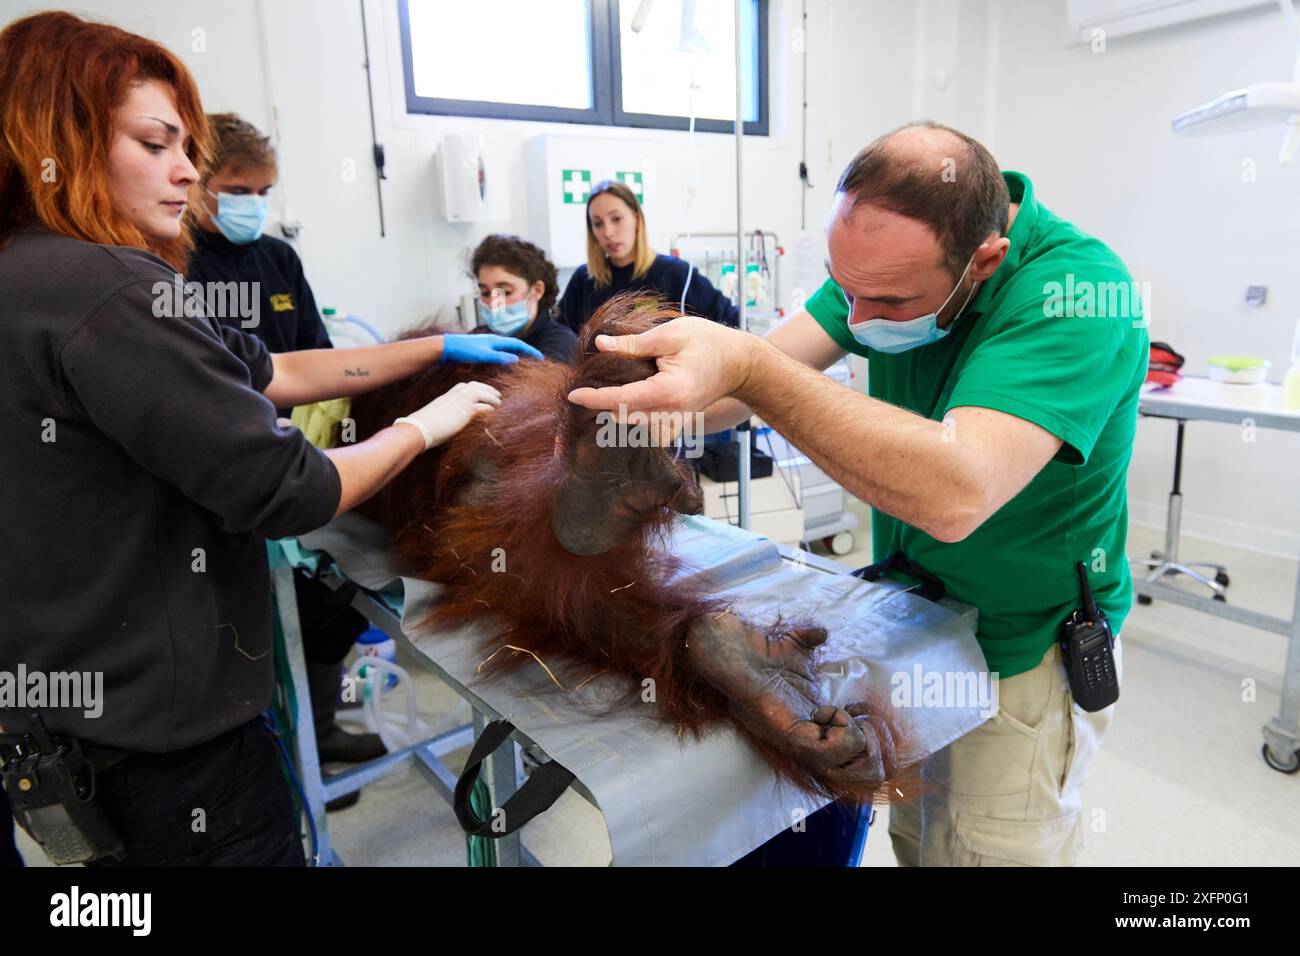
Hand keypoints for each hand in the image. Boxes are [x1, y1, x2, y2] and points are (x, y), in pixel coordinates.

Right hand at [394, 380, 501, 449]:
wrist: (417, 429)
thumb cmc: (422, 427)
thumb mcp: (435, 417)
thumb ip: (444, 416)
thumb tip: (448, 424)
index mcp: (446, 397)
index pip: (462, 386)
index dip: (473, 388)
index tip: (480, 391)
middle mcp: (454, 396)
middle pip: (474, 386)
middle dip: (487, 388)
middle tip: (496, 394)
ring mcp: (460, 402)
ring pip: (481, 393)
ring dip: (492, 397)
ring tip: (499, 403)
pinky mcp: (465, 412)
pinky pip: (483, 407)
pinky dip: (490, 408)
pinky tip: (494, 412)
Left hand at [440, 333, 542, 364]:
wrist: (447, 348)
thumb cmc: (464, 350)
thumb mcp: (484, 355)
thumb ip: (500, 357)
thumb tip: (516, 359)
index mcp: (496, 340)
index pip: (518, 344)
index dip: (530, 350)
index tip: (541, 357)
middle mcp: (493, 342)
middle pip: (513, 346)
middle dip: (525, 353)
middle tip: (535, 361)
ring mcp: (487, 347)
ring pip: (505, 351)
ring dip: (515, 356)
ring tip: (524, 365)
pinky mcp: (481, 352)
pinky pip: (498, 356)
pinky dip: (505, 360)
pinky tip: (504, 368)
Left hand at [566, 316, 756, 412]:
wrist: (741, 364)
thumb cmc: (709, 343)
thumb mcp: (670, 334)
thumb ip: (634, 343)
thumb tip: (600, 345)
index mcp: (668, 392)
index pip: (622, 400)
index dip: (594, 398)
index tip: (573, 394)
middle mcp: (672, 414)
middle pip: (624, 419)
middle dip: (600, 408)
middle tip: (579, 392)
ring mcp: (676, 423)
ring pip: (634, 429)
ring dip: (614, 417)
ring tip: (595, 401)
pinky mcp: (678, 425)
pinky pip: (649, 432)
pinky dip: (632, 423)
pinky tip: (620, 410)